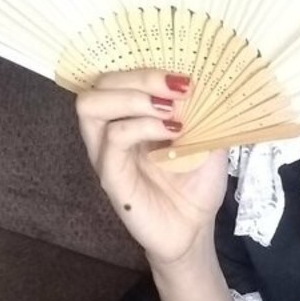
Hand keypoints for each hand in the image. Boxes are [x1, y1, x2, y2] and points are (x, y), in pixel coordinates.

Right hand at [75, 70, 228, 266]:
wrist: (195, 231)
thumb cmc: (196, 185)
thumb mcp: (209, 139)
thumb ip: (201, 110)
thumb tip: (200, 82)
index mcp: (130, 118)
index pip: (119, 77)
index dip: (148, 70)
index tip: (186, 81)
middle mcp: (111, 131)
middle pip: (100, 84)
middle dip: (140, 78)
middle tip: (176, 91)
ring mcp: (107, 154)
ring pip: (91, 106)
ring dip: (132, 98)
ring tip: (168, 111)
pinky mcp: (110, 177)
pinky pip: (113, 139)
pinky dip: (142, 126)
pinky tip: (171, 133)